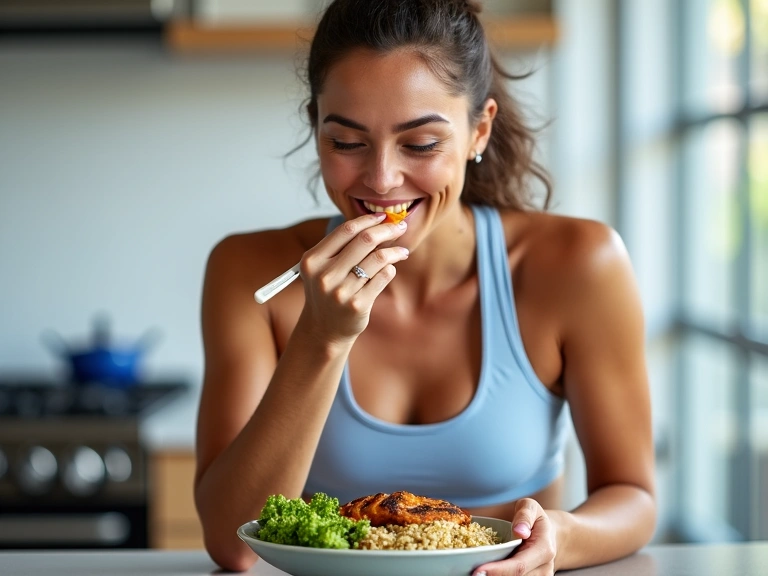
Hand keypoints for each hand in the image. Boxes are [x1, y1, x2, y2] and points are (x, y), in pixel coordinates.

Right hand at [298, 212, 408, 342]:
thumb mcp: (322, 268)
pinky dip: (390, 269)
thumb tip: (377, 222)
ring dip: (395, 251)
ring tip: (402, 251)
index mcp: (313, 260)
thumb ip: (341, 246)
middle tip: (400, 227)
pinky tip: (390, 269)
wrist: (324, 330)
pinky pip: (383, 277)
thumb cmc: (328, 292)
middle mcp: (325, 275)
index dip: (368, 220)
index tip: (383, 216)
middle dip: (387, 230)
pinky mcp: (358, 305)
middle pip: (365, 240)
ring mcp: (341, 291)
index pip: (346, 230)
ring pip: (378, 258)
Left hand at [473, 499, 556, 575]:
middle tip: (468, 573)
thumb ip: (525, 515)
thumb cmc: (535, 520)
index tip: (477, 572)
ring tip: (473, 572)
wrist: (548, 536)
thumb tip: (519, 530)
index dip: (498, 571)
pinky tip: (484, 572)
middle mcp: (543, 569)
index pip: (519, 566)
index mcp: (544, 550)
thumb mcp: (531, 507)